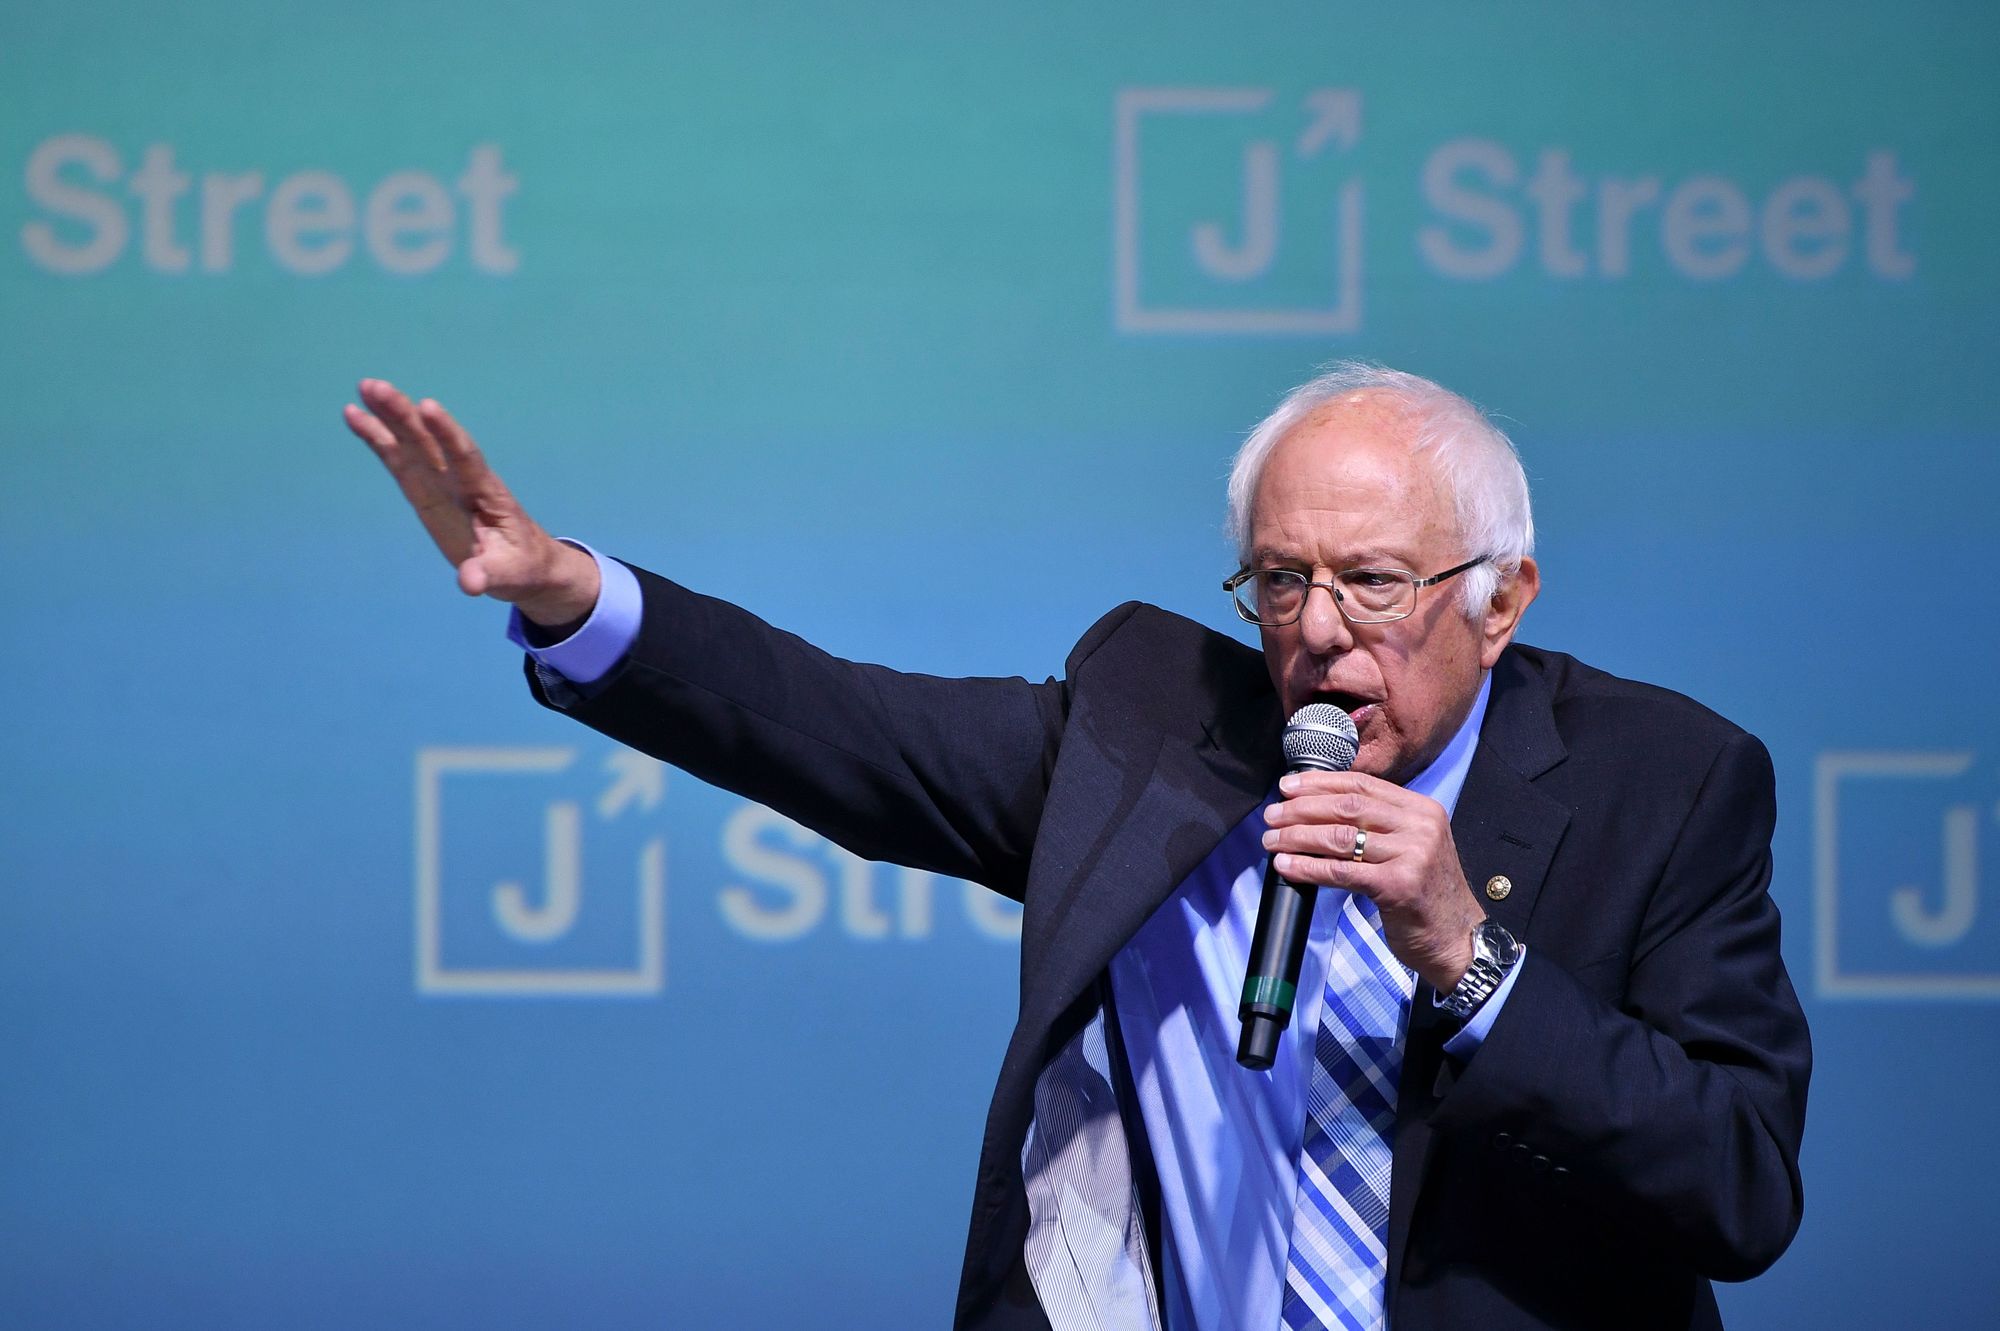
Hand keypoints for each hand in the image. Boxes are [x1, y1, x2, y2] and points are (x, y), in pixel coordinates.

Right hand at [343, 379, 598, 626]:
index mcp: (485, 491)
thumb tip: (469, 583)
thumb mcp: (508, 575)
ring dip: (390, 416)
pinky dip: (378, 438)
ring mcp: (441, 480)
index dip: (448, 434)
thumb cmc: (519, 565)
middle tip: (376, 387)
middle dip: (406, 414)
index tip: (428, 407)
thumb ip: (487, 575)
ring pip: (413, 442)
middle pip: (432, 440)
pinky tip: (356, 415)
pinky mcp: (425, 489)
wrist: (523, 561)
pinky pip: (398, 459)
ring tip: (364, 388)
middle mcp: (461, 478)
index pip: (465, 457)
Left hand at [1261, 770, 1488, 990]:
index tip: (1288, 787)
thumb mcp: (1411, 847)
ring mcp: (1412, 854)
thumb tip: (1319, 809)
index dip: (1320, 783)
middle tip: (1272, 816)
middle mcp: (1420, 826)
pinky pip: (1341, 871)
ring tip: (1272, 840)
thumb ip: (1379, 825)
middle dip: (1301, 809)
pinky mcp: (1398, 885)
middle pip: (1347, 806)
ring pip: (1339, 837)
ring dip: (1297, 837)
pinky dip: (1308, 867)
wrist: (1457, 939)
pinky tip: (1287, 866)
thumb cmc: (1425, 895)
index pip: (1362, 784)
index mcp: (1421, 809)